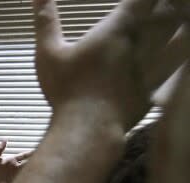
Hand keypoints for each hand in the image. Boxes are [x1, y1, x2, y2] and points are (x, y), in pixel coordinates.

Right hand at [34, 0, 187, 130]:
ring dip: (180, 23)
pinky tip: (180, 51)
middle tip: (165, 5)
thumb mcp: (49, 53)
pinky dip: (181, 54)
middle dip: (168, 4)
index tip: (141, 0)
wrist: (88, 129)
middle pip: (169, 11)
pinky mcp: (158, 86)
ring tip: (178, 18)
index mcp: (119, 29)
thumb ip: (46, 21)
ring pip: (181, 35)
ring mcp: (155, 65)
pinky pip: (178, 66)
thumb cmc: (67, 90)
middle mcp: (143, 42)